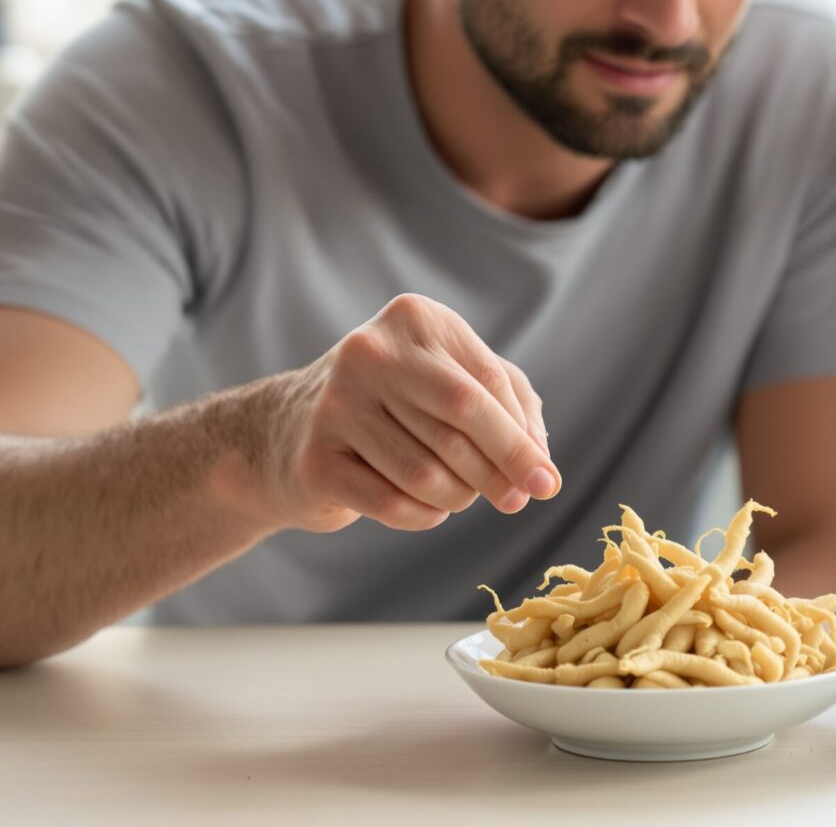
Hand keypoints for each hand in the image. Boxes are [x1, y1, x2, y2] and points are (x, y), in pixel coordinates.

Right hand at [246, 294, 559, 532]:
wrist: (287, 432)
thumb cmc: (396, 405)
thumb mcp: (455, 382)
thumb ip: (512, 407)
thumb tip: (540, 463)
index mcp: (415, 320)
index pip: (485, 384)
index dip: (522, 440)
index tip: (548, 482)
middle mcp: (371, 352)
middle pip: (462, 420)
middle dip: (501, 470)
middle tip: (518, 500)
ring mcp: (335, 403)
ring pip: (428, 470)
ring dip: (459, 496)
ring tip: (460, 496)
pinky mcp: (315, 457)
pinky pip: (392, 502)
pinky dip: (424, 515)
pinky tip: (428, 509)